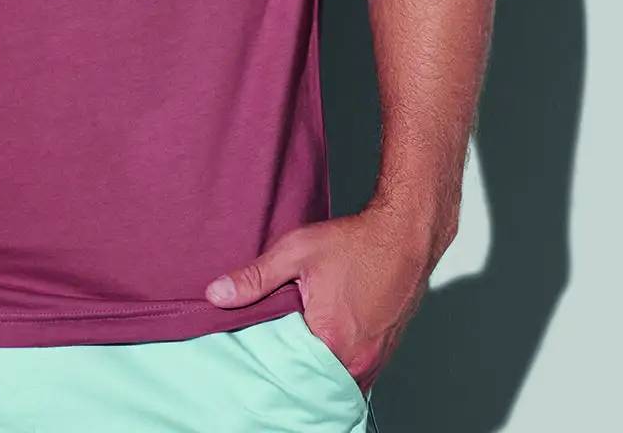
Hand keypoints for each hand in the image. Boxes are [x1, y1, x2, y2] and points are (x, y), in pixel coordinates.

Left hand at [203, 204, 434, 395]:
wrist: (404, 236)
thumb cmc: (355, 242)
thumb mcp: (296, 252)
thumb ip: (255, 277)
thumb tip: (217, 294)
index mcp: (331, 340)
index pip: (289, 376)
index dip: (269, 371)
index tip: (254, 365)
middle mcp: (357, 360)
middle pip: (314, 385)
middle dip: (292, 379)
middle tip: (272, 366)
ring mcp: (375, 360)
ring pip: (337, 384)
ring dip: (316, 376)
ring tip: (295, 359)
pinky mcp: (384, 354)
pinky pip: (357, 376)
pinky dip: (337, 370)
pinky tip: (324, 351)